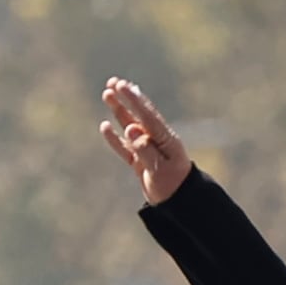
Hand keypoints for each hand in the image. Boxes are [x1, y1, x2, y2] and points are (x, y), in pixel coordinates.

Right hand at [97, 76, 192, 203]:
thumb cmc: (174, 185)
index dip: (134, 100)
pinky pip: (125, 148)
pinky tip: (105, 126)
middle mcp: (156, 140)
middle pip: (139, 116)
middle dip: (126, 98)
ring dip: (119, 111)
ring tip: (107, 94)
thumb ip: (145, 149)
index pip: (147, 115)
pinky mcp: (140, 162)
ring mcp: (147, 150)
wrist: (180, 203)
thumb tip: (130, 130)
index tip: (122, 86)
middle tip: (113, 82)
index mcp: (166, 139)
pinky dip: (114, 138)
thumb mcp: (160, 168)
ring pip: (130, 126)